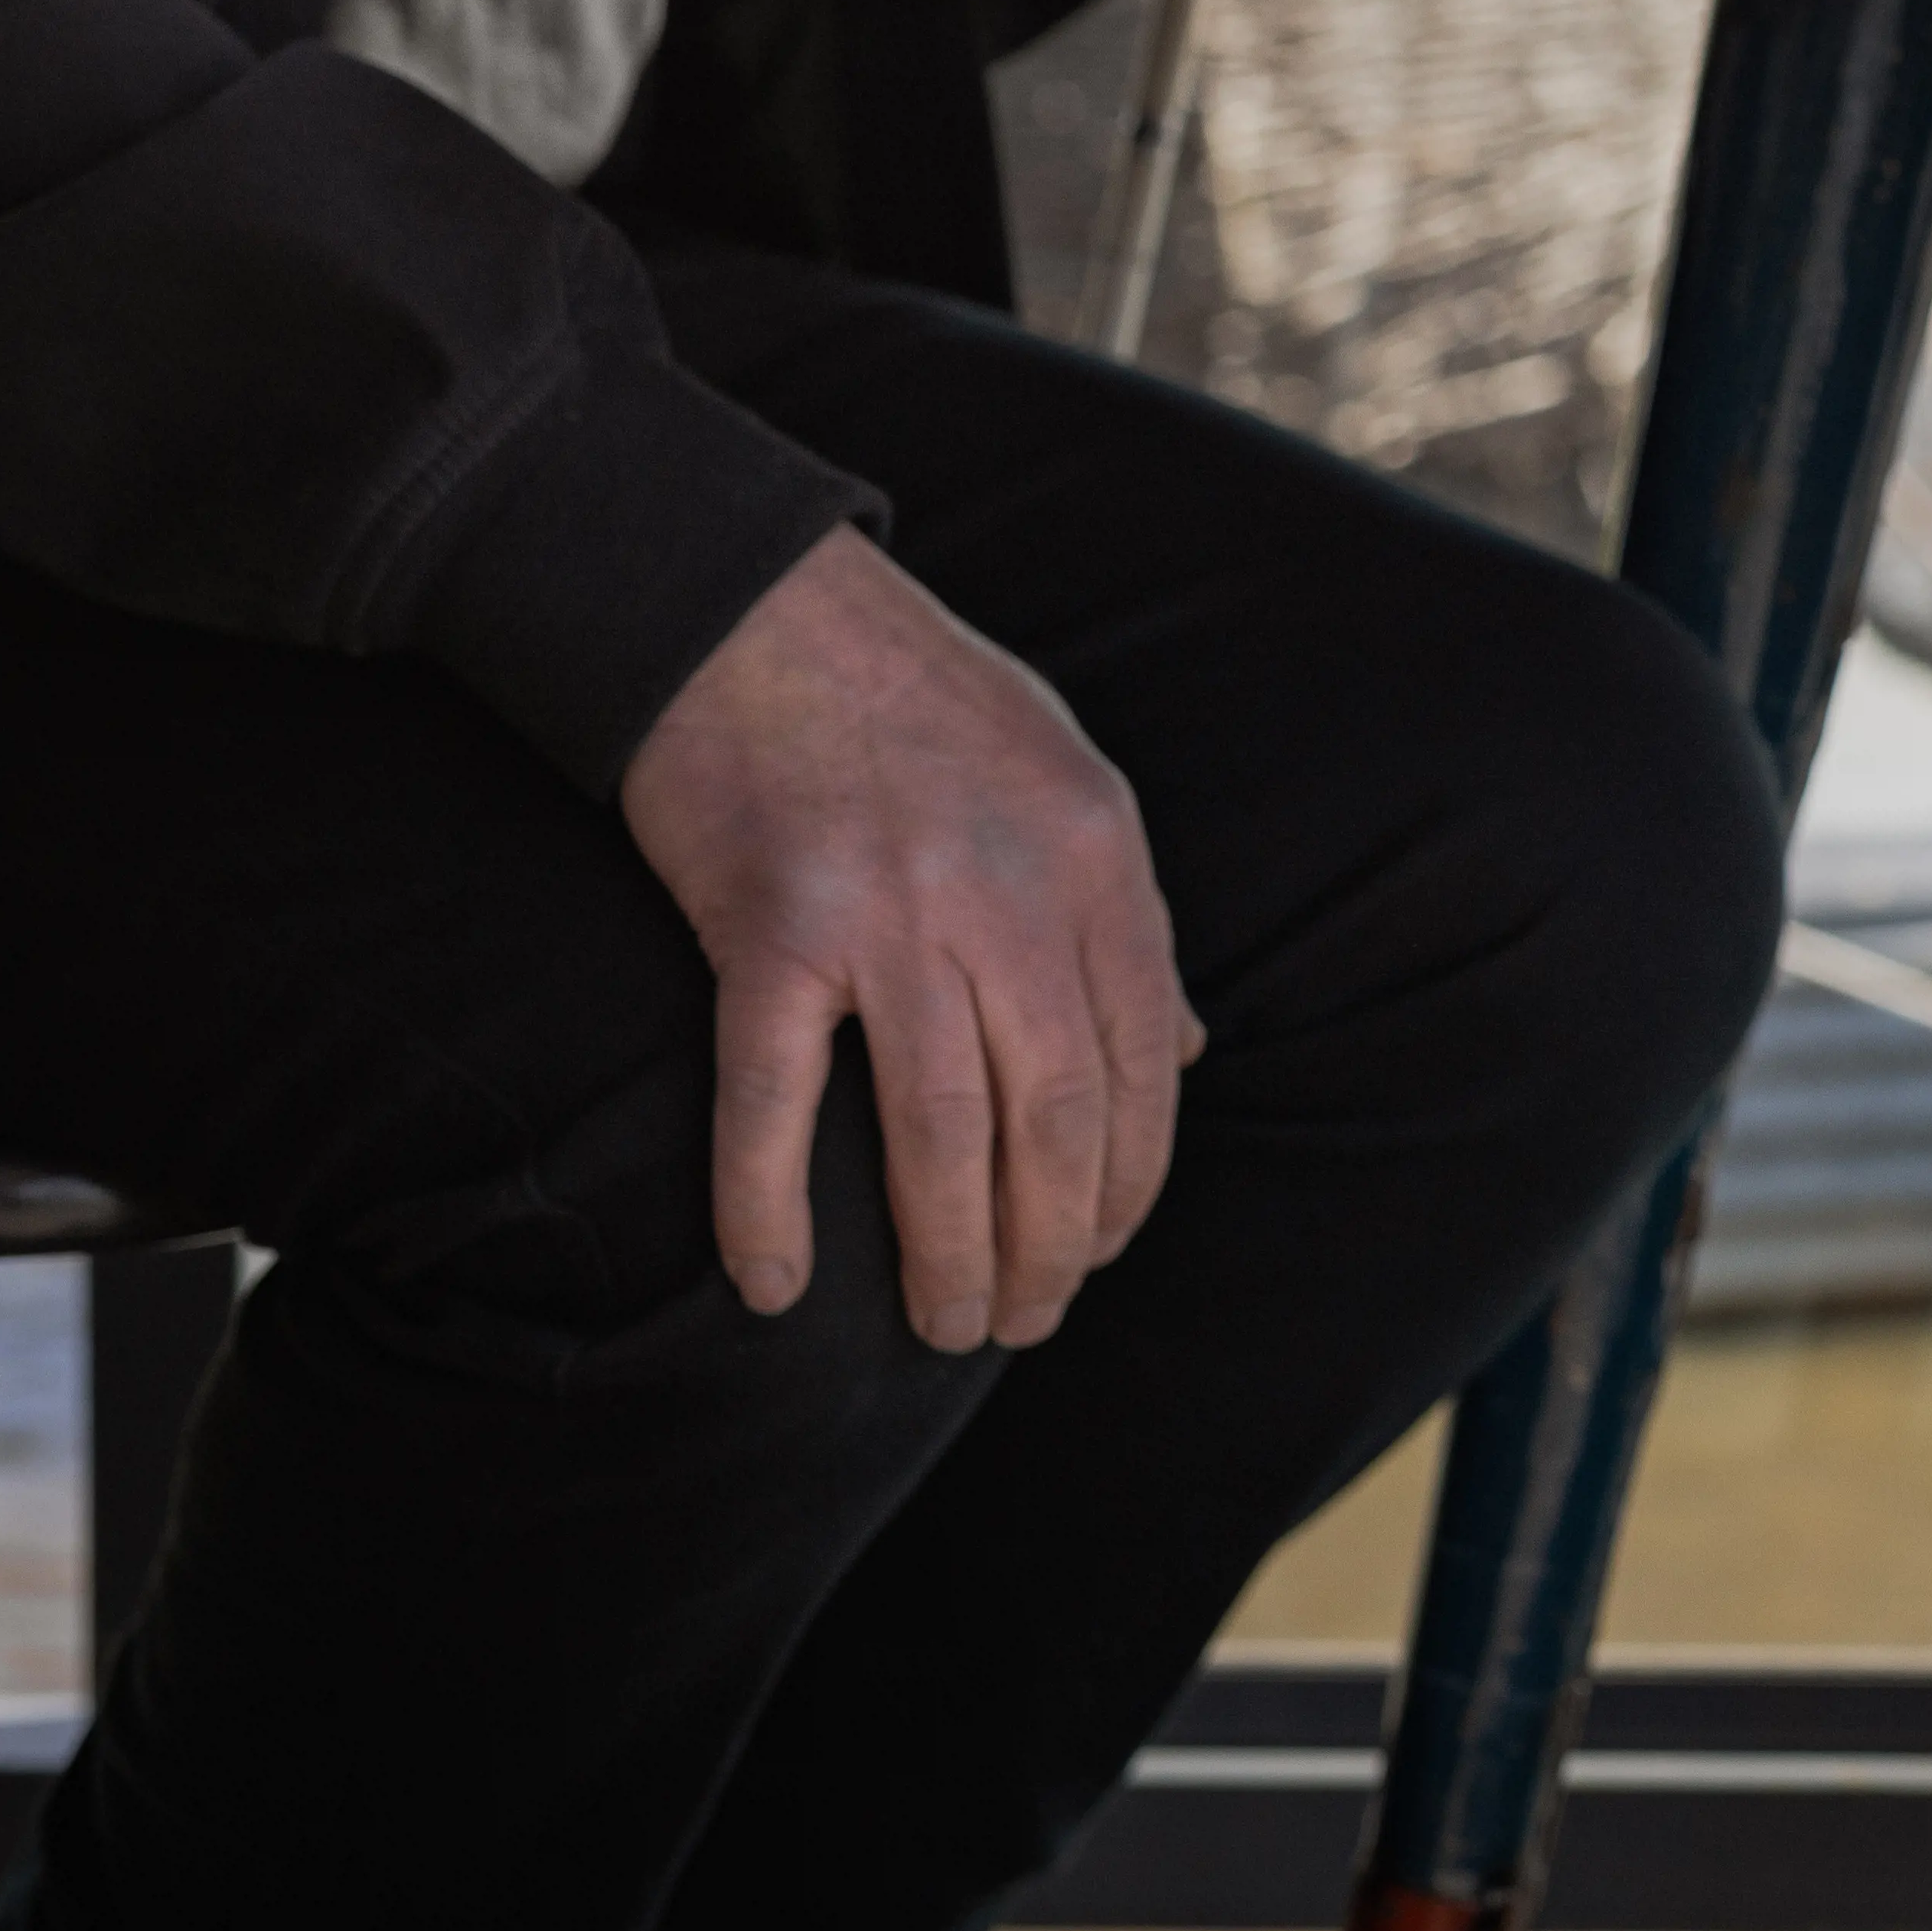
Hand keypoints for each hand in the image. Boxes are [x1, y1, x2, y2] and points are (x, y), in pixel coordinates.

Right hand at [620, 528, 1201, 1352]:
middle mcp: (1010, 894)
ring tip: (950, 1323)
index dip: (1131, 1182)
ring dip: (949, 1253)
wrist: (751, 607)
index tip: (1104, 1247)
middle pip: (1056, 1120)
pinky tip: (776, 1287)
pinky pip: (776, 1103)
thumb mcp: (1067, 779)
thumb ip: (1120, 919)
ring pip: (940, 1134)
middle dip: (1054, 1244)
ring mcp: (890, 915)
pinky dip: (769, 1207)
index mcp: (1097, 860)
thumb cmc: (914, 698)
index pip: (1143, 1066)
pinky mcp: (770, 930)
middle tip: (1028, 1317)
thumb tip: (1180, 1049)